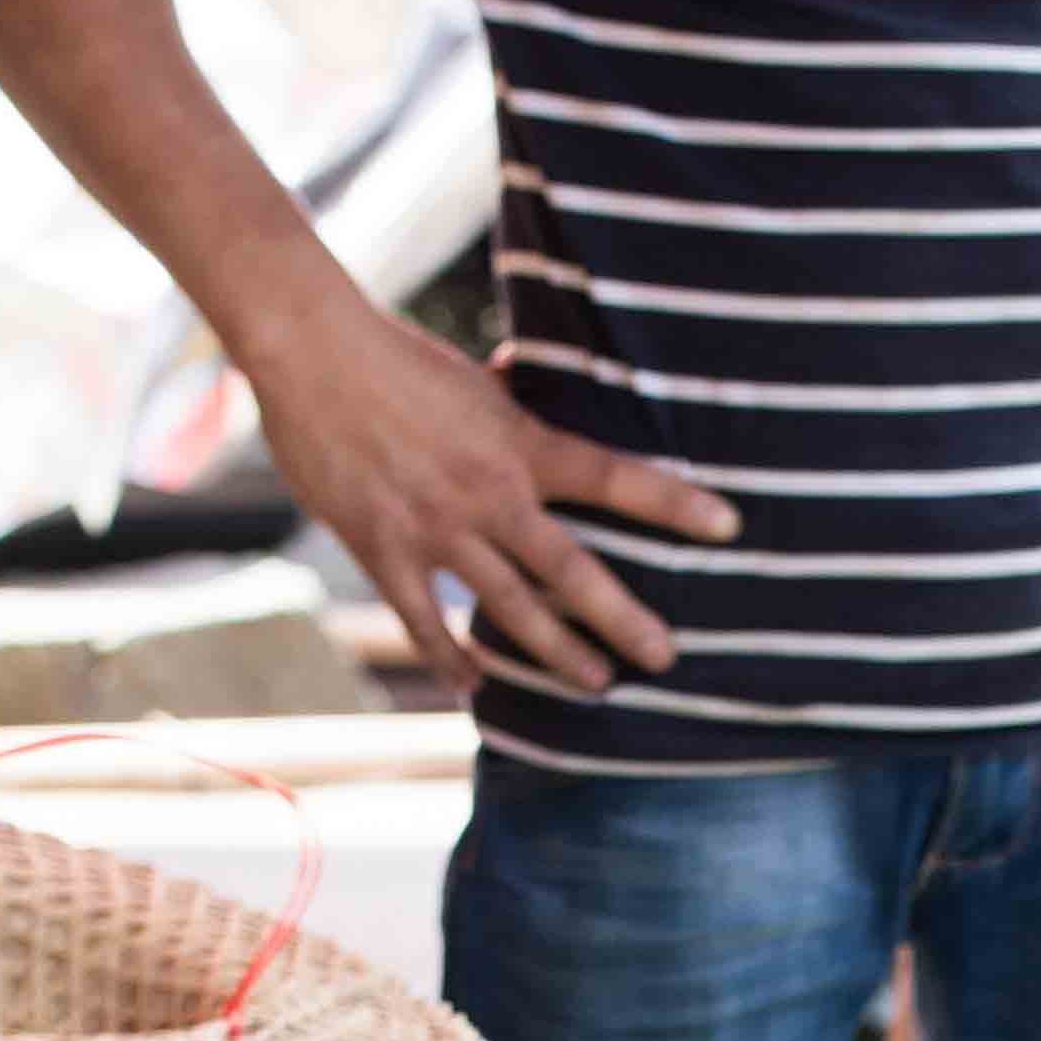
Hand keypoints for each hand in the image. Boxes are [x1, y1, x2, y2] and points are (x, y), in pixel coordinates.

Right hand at [253, 306, 736, 696]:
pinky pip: (425, 621)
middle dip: (624, 619)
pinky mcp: (384, 550)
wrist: (311, 351)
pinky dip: (451, 659)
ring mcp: (437, 528)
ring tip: (595, 686)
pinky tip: (474, 689)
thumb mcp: (469, 377)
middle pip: (571, 570)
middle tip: (665, 657)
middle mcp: (489, 493)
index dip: (674, 503)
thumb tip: (529, 365)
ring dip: (556, 653)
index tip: (729, 527)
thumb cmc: (393, 353)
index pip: (615, 477)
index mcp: (520, 443)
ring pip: (510, 608)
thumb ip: (509, 394)